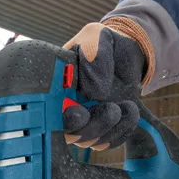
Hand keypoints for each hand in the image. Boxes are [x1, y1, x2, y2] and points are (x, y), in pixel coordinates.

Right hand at [62, 22, 147, 150]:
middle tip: (111, 110)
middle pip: (67, 135)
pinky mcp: (101, 128)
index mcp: (54, 85)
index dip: (60, 119)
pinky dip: (123, 131)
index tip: (79, 113)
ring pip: (88, 141)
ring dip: (110, 128)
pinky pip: (108, 142)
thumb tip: (95, 91)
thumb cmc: (105, 43)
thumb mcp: (97, 37)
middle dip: (89, 129)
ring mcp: (83, 120)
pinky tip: (131, 111)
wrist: (126, 53)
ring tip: (128, 106)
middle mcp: (64, 107)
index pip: (46, 111)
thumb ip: (95, 55)